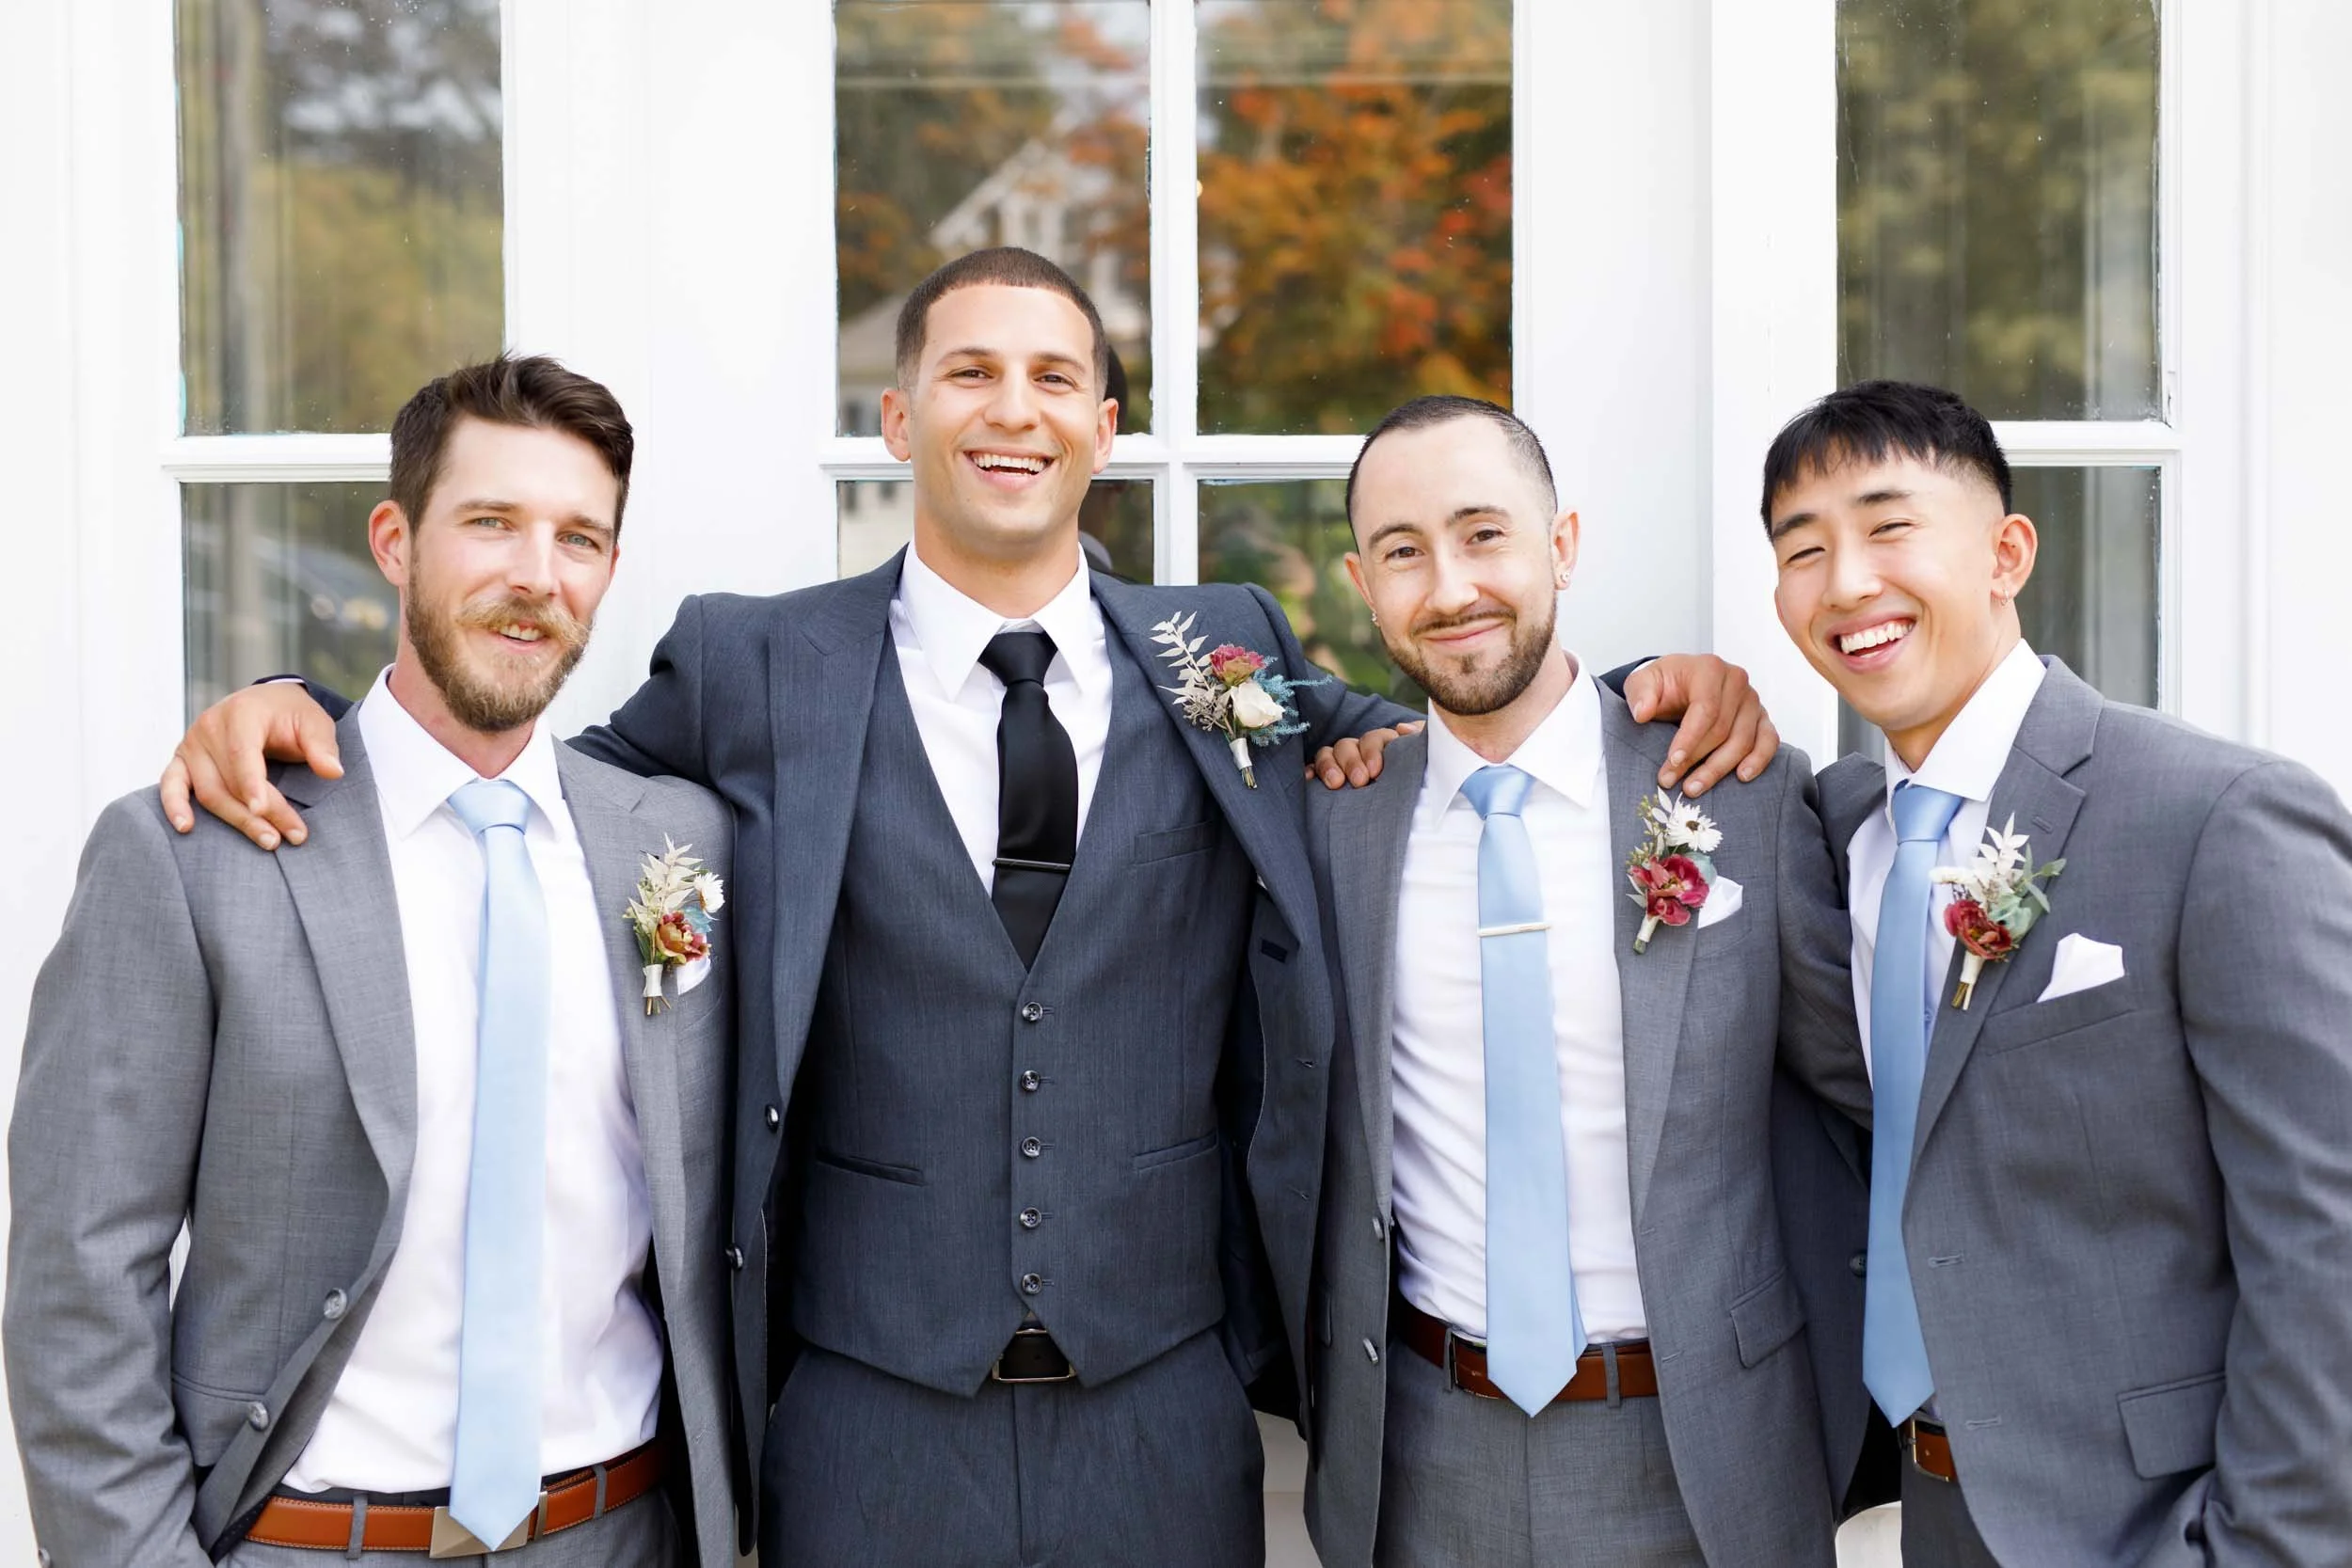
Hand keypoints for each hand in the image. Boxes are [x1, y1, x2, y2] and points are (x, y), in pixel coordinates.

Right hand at [160, 682, 342, 849]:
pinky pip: (171, 784)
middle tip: (291, 836)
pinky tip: (186, 827)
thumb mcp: (315, 722)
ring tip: (268, 840)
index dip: (251, 784)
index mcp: (241, 713)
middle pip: (227, 780)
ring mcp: (192, 744)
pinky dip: (174, 806)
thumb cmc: (291, 714)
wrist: (266, 703)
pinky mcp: (182, 760)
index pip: (241, 754)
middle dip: (258, 813)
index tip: (263, 811)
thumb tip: (333, 772)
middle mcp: (210, 727)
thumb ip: (322, 746)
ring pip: (207, 791)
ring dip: (234, 820)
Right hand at [1307, 721, 1424, 788]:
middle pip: (1347, 744)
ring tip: (1335, 785)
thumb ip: (1420, 742)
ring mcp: (1343, 767)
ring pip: (1328, 754)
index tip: (1376, 771)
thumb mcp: (1428, 762)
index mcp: (1385, 746)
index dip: (1372, 750)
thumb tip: (1401, 729)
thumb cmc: (1423, 784)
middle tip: (1359, 782)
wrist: (1420, 820)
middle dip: (1351, 761)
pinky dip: (1310, 772)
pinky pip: (1313, 770)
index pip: (1373, 738)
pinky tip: (1309, 780)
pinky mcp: (1328, 782)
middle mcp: (1361, 753)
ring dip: (1328, 766)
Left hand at [1625, 655, 1777, 795]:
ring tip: (1694, 788)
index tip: (1672, 761)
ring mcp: (1752, 701)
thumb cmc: (1664, 684)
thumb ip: (1640, 693)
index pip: (1705, 709)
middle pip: (1722, 729)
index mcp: (1710, 669)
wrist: (1681, 683)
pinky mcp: (1762, 718)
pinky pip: (1768, 741)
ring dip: (1719, 769)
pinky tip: (1742, 776)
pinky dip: (1758, 759)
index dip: (1690, 739)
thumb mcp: (1643, 682)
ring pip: (1743, 741)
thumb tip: (1643, 713)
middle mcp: (1737, 682)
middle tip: (1671, 780)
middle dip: (1696, 760)